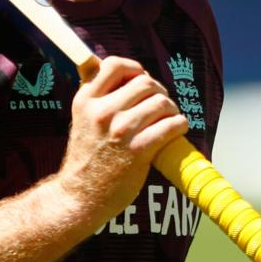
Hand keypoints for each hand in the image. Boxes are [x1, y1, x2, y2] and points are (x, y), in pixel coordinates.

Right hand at [56, 56, 187, 222]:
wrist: (81, 196)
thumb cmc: (87, 156)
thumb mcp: (83, 119)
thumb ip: (98, 96)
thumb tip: (124, 73)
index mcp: (86, 100)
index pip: (115, 65)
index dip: (134, 69)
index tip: (141, 79)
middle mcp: (102, 111)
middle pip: (145, 82)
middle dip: (158, 91)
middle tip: (159, 104)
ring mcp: (120, 130)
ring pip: (161, 102)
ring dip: (171, 109)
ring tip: (168, 118)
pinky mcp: (138, 150)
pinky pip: (171, 125)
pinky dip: (179, 125)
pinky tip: (177, 129)